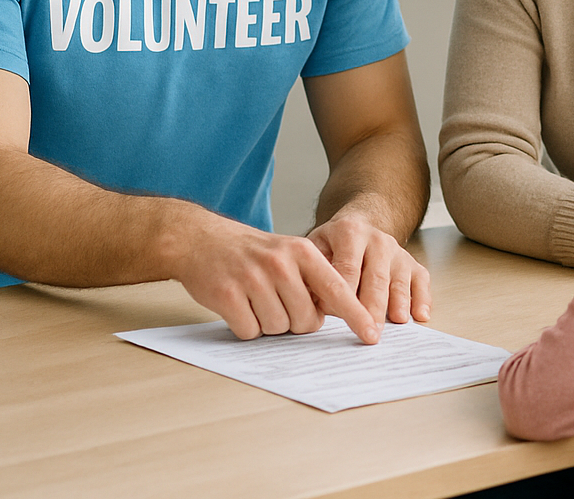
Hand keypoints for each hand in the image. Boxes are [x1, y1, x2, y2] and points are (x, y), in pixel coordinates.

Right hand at [173, 214, 382, 343]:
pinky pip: (250, 331)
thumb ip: (314, 279)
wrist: (201, 240)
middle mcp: (280, 264)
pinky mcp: (228, 295)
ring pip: (278, 328)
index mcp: (302, 252)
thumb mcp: (289, 253)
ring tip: (256, 300)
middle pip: (306, 320)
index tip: (372, 334)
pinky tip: (239, 306)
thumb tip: (337, 315)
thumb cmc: (252, 253)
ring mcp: (253, 279)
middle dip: (295, 322)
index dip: (356, 315)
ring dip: (268, 323)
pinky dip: (246, 327)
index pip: (337, 289)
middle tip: (279, 303)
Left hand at [309, 210, 431, 331]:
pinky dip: (422, 298)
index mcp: (350, 233)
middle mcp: (377, 240)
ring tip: (396, 322)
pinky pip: (420, 280)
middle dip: (372, 307)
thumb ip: (313, 272)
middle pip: (375, 278)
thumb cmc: (333, 245)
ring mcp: (397, 251)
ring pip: (398, 280)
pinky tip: (419, 314)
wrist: (358, 225)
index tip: (334, 317)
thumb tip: (311, 304)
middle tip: (368, 331)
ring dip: (398, 303)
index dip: (341, 295)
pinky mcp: (412, 263)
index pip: (347, 268)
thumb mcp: (315, 247)